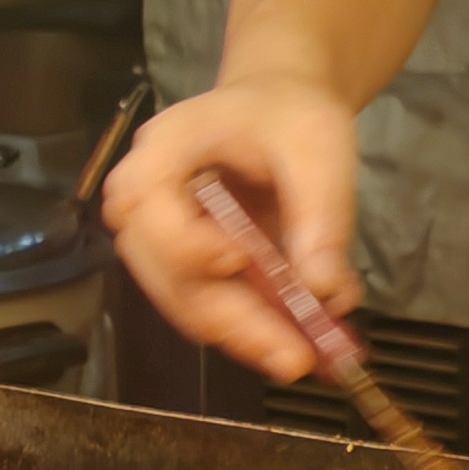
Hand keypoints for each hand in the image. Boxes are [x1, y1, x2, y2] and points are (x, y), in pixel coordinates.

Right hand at [103, 80, 360, 379]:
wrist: (278, 113)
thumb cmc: (288, 114)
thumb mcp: (317, 147)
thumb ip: (321, 214)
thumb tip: (325, 291)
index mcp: (159, 154)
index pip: (148, 207)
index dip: (190, 244)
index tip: (241, 259)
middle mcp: (143, 207)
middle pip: (171, 277)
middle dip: (236, 323)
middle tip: (294, 357)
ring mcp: (161, 246)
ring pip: (191, 306)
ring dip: (249, 337)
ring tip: (306, 356)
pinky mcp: (187, 273)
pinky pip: (213, 311)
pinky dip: (257, 331)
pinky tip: (302, 342)